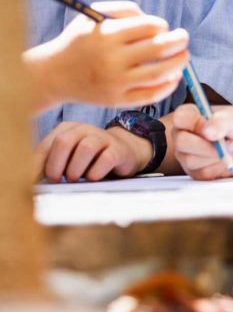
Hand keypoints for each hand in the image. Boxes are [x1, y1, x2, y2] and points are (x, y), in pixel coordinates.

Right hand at [24, 1, 189, 111]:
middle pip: (160, 48)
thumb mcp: (94, 15)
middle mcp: (113, 58)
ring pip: (160, 73)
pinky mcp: (117, 100)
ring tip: (184, 57)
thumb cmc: (79, 41)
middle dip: (179, 41)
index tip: (164, 28)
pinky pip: (151, 95)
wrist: (53, 75)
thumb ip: (124, 10)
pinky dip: (168, 86)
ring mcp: (116, 82)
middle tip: (184, 38)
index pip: (150, 27)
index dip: (163, 26)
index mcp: (108, 34)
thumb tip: (159, 23)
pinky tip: (174, 77)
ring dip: (179, 63)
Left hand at [34, 121, 152, 182]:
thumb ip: (50, 163)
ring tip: (75, 178)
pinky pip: (106, 159)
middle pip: (64, 141)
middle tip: (57, 180)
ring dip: (76, 169)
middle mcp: (84, 129)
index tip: (34, 182)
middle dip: (56, 165)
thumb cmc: (89, 159)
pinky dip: (95, 172)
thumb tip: (30, 181)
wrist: (124, 152)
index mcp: (67, 129)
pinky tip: (92, 178)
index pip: (46, 145)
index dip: (37, 165)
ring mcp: (103, 137)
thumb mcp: (68, 157)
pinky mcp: (118, 149)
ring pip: (85, 148)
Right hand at [172, 104, 232, 179]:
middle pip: (181, 142)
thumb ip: (222, 121)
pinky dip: (217, 167)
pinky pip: (200, 173)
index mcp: (190, 115)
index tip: (211, 129)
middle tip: (226, 143)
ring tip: (228, 148)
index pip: (180, 117)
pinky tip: (225, 159)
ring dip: (214, 156)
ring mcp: (187, 154)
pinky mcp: (195, 171)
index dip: (194, 124)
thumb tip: (206, 131)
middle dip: (206, 145)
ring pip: (191, 160)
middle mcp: (184, 134)